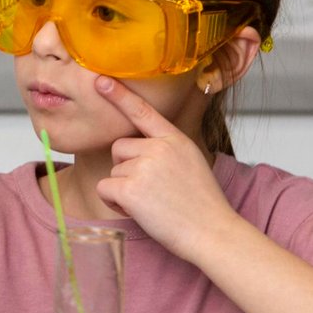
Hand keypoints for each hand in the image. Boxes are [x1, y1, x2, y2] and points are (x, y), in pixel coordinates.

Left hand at [93, 75, 240, 262]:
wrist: (212, 231)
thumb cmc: (201, 205)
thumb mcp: (190, 163)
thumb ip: (166, 150)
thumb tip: (139, 147)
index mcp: (175, 139)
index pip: (143, 111)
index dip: (119, 95)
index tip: (100, 80)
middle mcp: (158, 147)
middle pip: (119, 148)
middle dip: (126, 168)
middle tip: (153, 190)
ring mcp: (143, 166)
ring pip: (113, 170)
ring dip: (123, 189)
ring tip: (152, 202)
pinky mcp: (130, 188)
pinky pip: (105, 188)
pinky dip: (115, 202)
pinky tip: (139, 210)